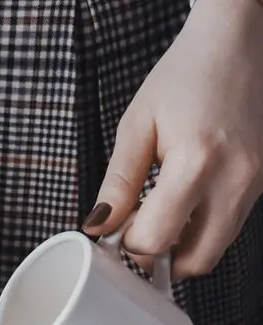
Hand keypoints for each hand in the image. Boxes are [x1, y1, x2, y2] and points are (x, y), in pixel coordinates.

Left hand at [83, 0, 262, 278]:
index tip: (116, 234)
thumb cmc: (186, 75)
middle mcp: (234, 179)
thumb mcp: (138, 124)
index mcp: (196, 161)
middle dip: (160, 261)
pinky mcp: (262, 184)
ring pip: (216, 251)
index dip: (129, 245)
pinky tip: (185, 206)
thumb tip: (99, 228)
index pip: (156, 240)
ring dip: (182, 249)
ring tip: (160, 218)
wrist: (238, 42)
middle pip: (194, 262)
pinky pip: (230, 228)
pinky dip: (203, 231)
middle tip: (137, 239)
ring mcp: (254, 183)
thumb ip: (118, 184)